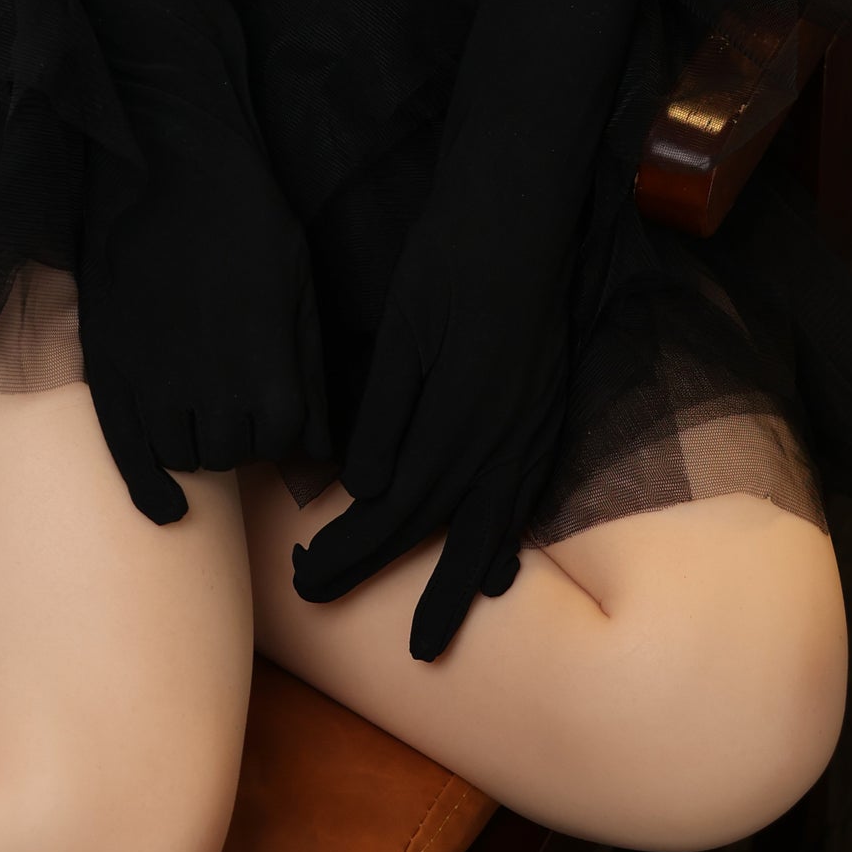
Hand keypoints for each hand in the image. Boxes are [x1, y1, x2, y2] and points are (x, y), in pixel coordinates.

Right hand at [80, 108, 329, 523]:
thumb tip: (322, 456)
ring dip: (193, 441)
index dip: (279, 423)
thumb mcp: (301, 294)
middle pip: (230, 453)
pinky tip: (165, 509)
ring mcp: (156, 385)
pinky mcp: (112, 369)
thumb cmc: (250, 223)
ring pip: (182, 454)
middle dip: (235, 432)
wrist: (174, 168)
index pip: (282, 442)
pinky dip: (148, 489)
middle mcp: (213, 394)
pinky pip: (130, 452)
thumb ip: (311, 379)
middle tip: (229, 392)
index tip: (271, 401)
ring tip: (196, 402)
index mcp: (269, 376)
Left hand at [291, 178, 568, 657]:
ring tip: (435, 638)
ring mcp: (533, 431)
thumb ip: (388, 417)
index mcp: (459, 424)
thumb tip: (365, 492)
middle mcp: (503, 441)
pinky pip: (525, 498)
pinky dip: (505, 540)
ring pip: (493, 528)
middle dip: (394, 584)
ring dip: (457, 584)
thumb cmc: (452, 263)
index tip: (305, 579)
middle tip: (339, 614)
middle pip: (442, 533)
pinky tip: (498, 570)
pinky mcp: (547, 413)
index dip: (349, 552)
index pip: (395, 512)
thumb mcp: (405, 334)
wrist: (523, 214)